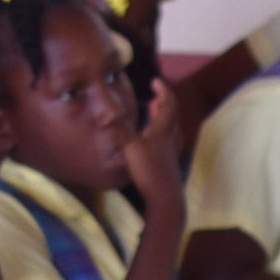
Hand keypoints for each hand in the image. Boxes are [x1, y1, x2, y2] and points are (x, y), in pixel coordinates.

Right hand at [124, 81, 186, 218]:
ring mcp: (172, 152)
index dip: (163, 90)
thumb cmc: (148, 172)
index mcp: (162, 131)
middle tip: (156, 96)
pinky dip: (165, 133)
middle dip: (165, 102)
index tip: (156, 81)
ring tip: (157, 112)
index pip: (168, 104)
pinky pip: (170, 142)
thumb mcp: (130, 148)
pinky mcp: (170, 164)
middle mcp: (171, 139)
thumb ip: (120, 130)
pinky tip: (157, 141)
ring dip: (166, 117)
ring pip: (173, 129)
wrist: (165, 198)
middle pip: (173, 115)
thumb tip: (106, 113)